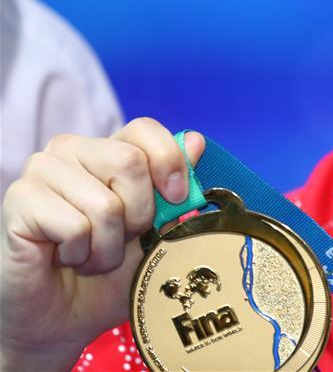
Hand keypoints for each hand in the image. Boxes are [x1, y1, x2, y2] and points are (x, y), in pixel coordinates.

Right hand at [0, 118, 204, 370]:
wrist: (66, 319)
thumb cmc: (112, 274)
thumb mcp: (157, 232)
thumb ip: (177, 189)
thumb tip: (197, 141)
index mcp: (107, 149)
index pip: (143, 129)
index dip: (169, 161)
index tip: (177, 199)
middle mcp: (71, 150)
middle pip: (130, 162)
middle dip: (138, 216)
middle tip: (120, 240)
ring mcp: (41, 171)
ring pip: (104, 203)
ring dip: (107, 246)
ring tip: (90, 255)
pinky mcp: (19, 200)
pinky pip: (74, 227)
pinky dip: (80, 255)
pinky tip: (65, 259)